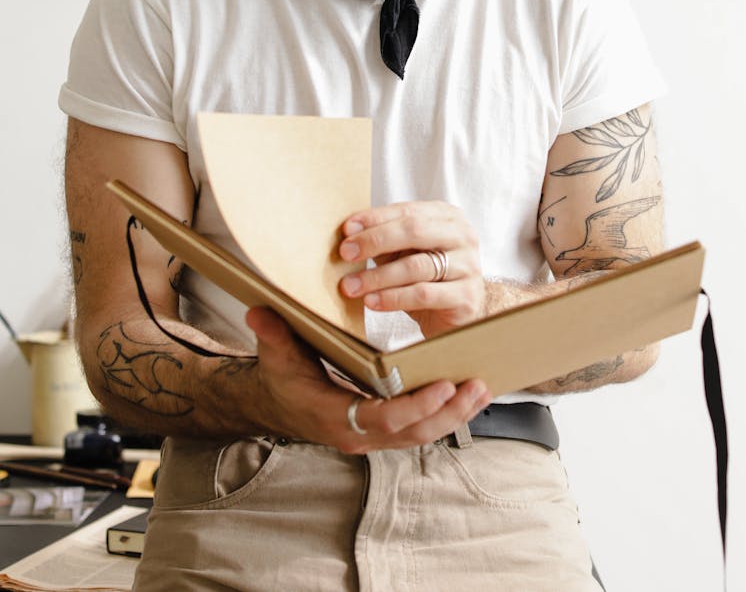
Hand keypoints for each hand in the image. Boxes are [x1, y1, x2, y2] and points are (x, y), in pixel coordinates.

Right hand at [246, 307, 491, 451]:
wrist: (276, 402)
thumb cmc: (280, 376)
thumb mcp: (275, 354)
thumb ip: (272, 334)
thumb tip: (259, 313)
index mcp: (335, 417)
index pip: (383, 419)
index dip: (415, 406)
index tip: (443, 386)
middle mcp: (359, 434)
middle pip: (413, 433)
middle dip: (448, 412)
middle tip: (477, 386)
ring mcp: (373, 436)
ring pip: (421, 433)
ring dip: (454, 414)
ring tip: (482, 388)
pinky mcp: (384, 429)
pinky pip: (419, 426)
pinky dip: (444, 412)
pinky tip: (467, 393)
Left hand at [337, 201, 484, 337]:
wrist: (457, 315)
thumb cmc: (427, 277)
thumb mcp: (406, 253)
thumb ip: (385, 240)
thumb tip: (349, 232)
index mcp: (447, 217)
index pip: (407, 211)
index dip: (375, 218)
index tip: (346, 229)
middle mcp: (462, 236)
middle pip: (414, 231)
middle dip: (375, 240)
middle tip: (346, 253)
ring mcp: (468, 265)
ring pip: (416, 266)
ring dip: (377, 276)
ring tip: (350, 286)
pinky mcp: (465, 296)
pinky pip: (423, 294)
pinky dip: (392, 298)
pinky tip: (371, 301)